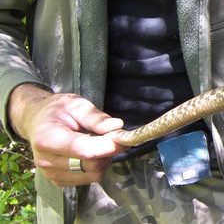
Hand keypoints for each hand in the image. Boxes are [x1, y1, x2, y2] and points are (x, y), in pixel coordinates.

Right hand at [8, 84, 126, 186]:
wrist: (37, 121)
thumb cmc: (58, 110)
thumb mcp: (77, 104)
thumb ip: (96, 117)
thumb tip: (117, 126)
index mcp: (47, 139)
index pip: (84, 150)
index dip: (108, 146)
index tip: (123, 137)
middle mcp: (46, 161)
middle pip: (92, 165)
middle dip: (108, 151)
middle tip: (113, 136)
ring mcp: (51, 174)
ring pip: (93, 175)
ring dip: (104, 160)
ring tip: (99, 143)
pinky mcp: (59, 181)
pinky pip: (89, 179)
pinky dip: (97, 167)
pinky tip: (91, 153)